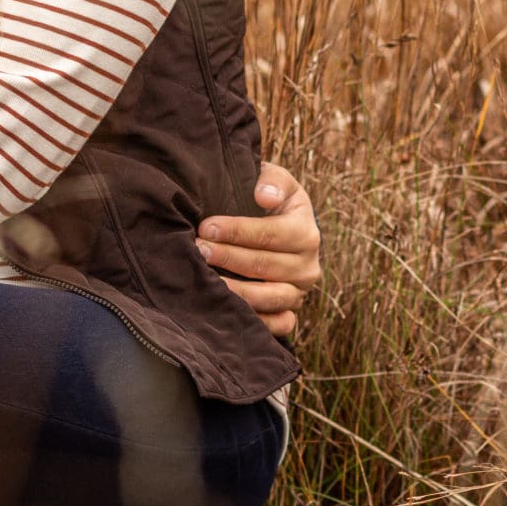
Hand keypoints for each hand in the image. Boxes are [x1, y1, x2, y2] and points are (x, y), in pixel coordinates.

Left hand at [198, 162, 321, 338]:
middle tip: (198, 250)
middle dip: (228, 258)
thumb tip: (264, 196)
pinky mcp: (290, 312)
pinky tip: (227, 311)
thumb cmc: (270, 202)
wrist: (281, 228)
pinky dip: (256, 322)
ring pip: (271, 298)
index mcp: (306, 231)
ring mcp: (300, 292)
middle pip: (266, 266)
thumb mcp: (277, 181)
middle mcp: (308, 265)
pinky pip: (279, 325)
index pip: (272, 234)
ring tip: (207, 281)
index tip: (206, 227)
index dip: (238, 231)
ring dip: (237, 291)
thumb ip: (272, 181)